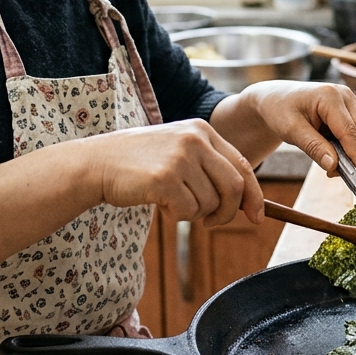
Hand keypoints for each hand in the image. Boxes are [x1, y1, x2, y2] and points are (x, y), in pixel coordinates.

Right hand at [89, 119, 263, 226]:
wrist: (97, 163)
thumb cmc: (140, 163)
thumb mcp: (180, 153)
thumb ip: (211, 169)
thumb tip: (248, 203)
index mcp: (202, 131)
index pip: (243, 166)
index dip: (254, 195)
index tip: (257, 217)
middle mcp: (195, 140)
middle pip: (234, 187)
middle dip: (228, 212)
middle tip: (211, 223)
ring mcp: (180, 158)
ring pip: (211, 203)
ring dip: (196, 213)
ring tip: (173, 202)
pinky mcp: (165, 178)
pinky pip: (190, 211)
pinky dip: (180, 216)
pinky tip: (162, 204)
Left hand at [237, 82, 355, 177]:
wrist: (276, 99)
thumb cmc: (279, 110)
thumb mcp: (291, 131)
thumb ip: (313, 147)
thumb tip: (333, 166)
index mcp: (330, 96)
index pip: (350, 132)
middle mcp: (345, 95)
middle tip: (336, 175)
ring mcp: (349, 101)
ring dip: (353, 154)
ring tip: (331, 166)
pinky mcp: (350, 109)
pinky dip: (349, 148)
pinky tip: (333, 155)